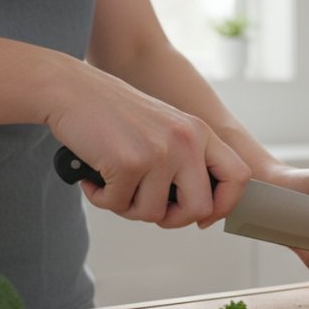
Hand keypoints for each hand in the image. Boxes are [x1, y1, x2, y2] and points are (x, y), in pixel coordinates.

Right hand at [45, 60, 250, 227]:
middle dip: (172, 219)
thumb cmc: (113, 114)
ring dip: (128, 208)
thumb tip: (202, 213)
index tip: (203, 217)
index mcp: (200, 132)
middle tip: (148, 207)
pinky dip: (102, 198)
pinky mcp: (128, 162)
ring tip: (114, 183)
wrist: (70, 89)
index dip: (224, 205)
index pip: (238, 177)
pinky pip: (119, 205)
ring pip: (154, 213)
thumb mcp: (165, 129)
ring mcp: (159, 151)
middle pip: (199, 208)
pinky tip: (94, 178)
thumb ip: (187, 162)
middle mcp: (187, 141)